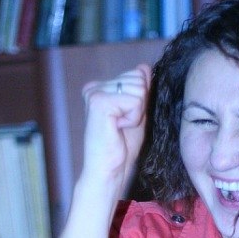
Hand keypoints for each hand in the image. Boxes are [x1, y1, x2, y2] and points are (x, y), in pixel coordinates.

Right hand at [80, 64, 151, 193]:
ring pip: (139, 89)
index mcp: (100, 88)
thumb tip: (144, 67)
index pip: (136, 75)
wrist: (110, 170)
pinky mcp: (100, 101)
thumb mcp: (136, 113)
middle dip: (139, 105)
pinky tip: (117, 128)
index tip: (124, 120)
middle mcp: (94, 87)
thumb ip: (140, 90)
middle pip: (139, 79)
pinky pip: (135, 101)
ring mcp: (95, 92)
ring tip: (120, 127)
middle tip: (123, 125)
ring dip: (136, 113)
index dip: (140, 101)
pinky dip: (133, 118)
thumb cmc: (122, 147)